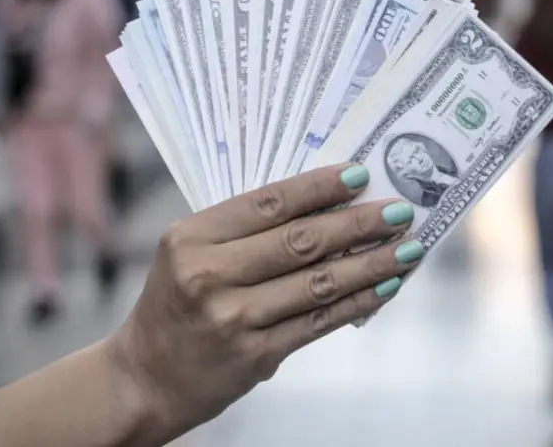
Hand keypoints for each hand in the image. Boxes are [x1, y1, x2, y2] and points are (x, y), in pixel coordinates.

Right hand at [104, 164, 422, 442]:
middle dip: (358, 223)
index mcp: (191, 238)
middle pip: (301, 241)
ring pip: (319, 282)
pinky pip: (319, 320)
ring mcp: (233, 319)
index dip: (319, 187)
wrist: (146, 378)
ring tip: (407, 246)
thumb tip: (327, 206)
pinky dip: (358, 301)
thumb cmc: (176, 305)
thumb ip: (244, 231)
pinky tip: (385, 286)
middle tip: (400, 210)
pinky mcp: (255, 355)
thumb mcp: (190, 255)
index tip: (360, 175)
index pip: (268, 203)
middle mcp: (210, 276)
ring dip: (371, 263)